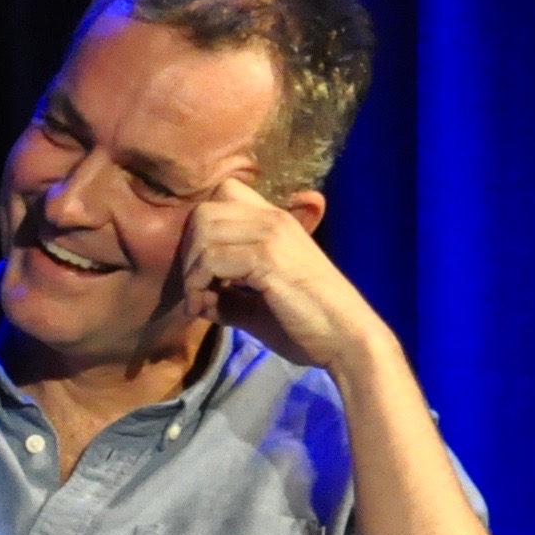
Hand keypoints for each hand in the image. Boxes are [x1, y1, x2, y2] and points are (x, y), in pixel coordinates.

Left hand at [177, 179, 384, 374]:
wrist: (346, 340)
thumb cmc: (307, 325)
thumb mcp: (257, 309)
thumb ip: (227, 298)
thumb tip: (198, 300)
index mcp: (275, 223)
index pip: (224, 195)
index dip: (202, 230)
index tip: (203, 269)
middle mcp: (273, 218)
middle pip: (204, 212)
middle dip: (188, 252)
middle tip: (196, 288)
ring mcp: (272, 234)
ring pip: (203, 232)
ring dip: (191, 271)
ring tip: (200, 302)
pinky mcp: (267, 256)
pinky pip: (211, 259)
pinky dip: (197, 285)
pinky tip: (203, 308)